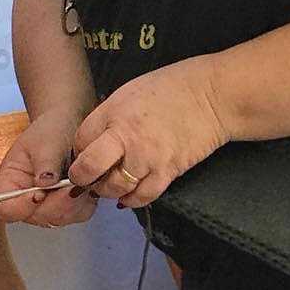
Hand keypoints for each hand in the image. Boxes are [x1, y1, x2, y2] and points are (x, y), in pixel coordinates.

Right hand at [0, 110, 96, 227]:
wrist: (70, 127)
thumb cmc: (50, 131)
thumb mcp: (44, 141)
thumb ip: (44, 162)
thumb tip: (44, 183)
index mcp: (10, 183)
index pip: (5, 209)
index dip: (20, 207)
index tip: (38, 193)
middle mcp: (27, 200)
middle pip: (36, 217)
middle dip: (56, 203)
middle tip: (71, 183)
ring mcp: (48, 207)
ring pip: (60, 218)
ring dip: (73, 202)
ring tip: (81, 178)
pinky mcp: (70, 208)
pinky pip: (79, 214)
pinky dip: (86, 201)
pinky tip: (87, 182)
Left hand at [69, 57, 228, 208]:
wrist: (211, 96)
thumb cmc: (168, 89)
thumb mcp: (126, 94)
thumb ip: (107, 118)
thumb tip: (91, 143)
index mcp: (113, 114)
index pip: (80, 142)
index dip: (78, 152)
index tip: (83, 155)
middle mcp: (127, 138)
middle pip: (90, 169)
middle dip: (83, 178)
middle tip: (86, 179)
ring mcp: (148, 158)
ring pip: (115, 187)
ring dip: (107, 191)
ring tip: (108, 186)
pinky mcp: (168, 171)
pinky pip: (143, 196)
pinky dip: (131, 200)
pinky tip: (127, 197)